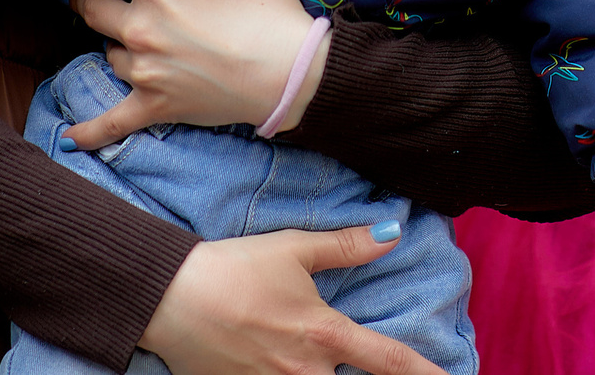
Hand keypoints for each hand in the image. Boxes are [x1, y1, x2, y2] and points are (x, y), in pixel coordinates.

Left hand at [66, 0, 327, 150]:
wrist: (290, 72)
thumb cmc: (268, 6)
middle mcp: (139, 26)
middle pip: (90, 4)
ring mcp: (143, 69)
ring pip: (105, 50)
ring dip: (109, 40)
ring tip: (114, 32)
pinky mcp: (154, 105)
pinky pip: (112, 121)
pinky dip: (91, 130)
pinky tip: (71, 137)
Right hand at [139, 224, 447, 374]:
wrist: (169, 297)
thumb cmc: (235, 268)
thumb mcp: (294, 248)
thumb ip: (347, 246)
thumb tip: (392, 233)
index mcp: (324, 334)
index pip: (388, 361)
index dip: (425, 374)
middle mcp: (303, 371)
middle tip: (379, 367)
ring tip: (328, 366)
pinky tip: (286, 372)